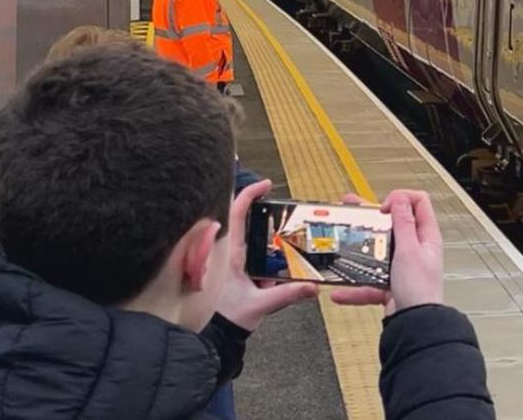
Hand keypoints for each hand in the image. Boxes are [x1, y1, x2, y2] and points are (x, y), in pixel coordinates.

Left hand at [216, 180, 318, 330]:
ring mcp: (228, 262)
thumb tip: (310, 286)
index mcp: (229, 254)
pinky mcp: (232, 273)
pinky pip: (249, 255)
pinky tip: (274, 266)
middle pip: (241, 220)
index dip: (249, 193)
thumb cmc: (226, 320)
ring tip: (281, 241)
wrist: (212, 338)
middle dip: (261, 213)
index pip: (236, 213)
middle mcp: (226, 254)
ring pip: (246, 238)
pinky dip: (262, 255)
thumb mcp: (259, 305)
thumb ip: (287, 294)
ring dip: (264, 238)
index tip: (265, 184)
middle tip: (279, 209)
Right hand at [330, 190, 443, 314]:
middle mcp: (415, 249)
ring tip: (340, 240)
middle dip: (371, 216)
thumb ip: (403, 224)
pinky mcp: (390, 284)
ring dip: (358, 250)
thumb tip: (400, 199)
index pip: (418, 202)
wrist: (415, 324)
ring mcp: (402, 266)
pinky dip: (354, 287)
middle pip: (393, 224)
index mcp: (426, 236)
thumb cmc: (420, 290)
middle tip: (352, 208)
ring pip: (377, 251)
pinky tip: (340, 290)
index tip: (383, 208)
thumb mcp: (409, 250)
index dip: (400, 198)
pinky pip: (369, 281)